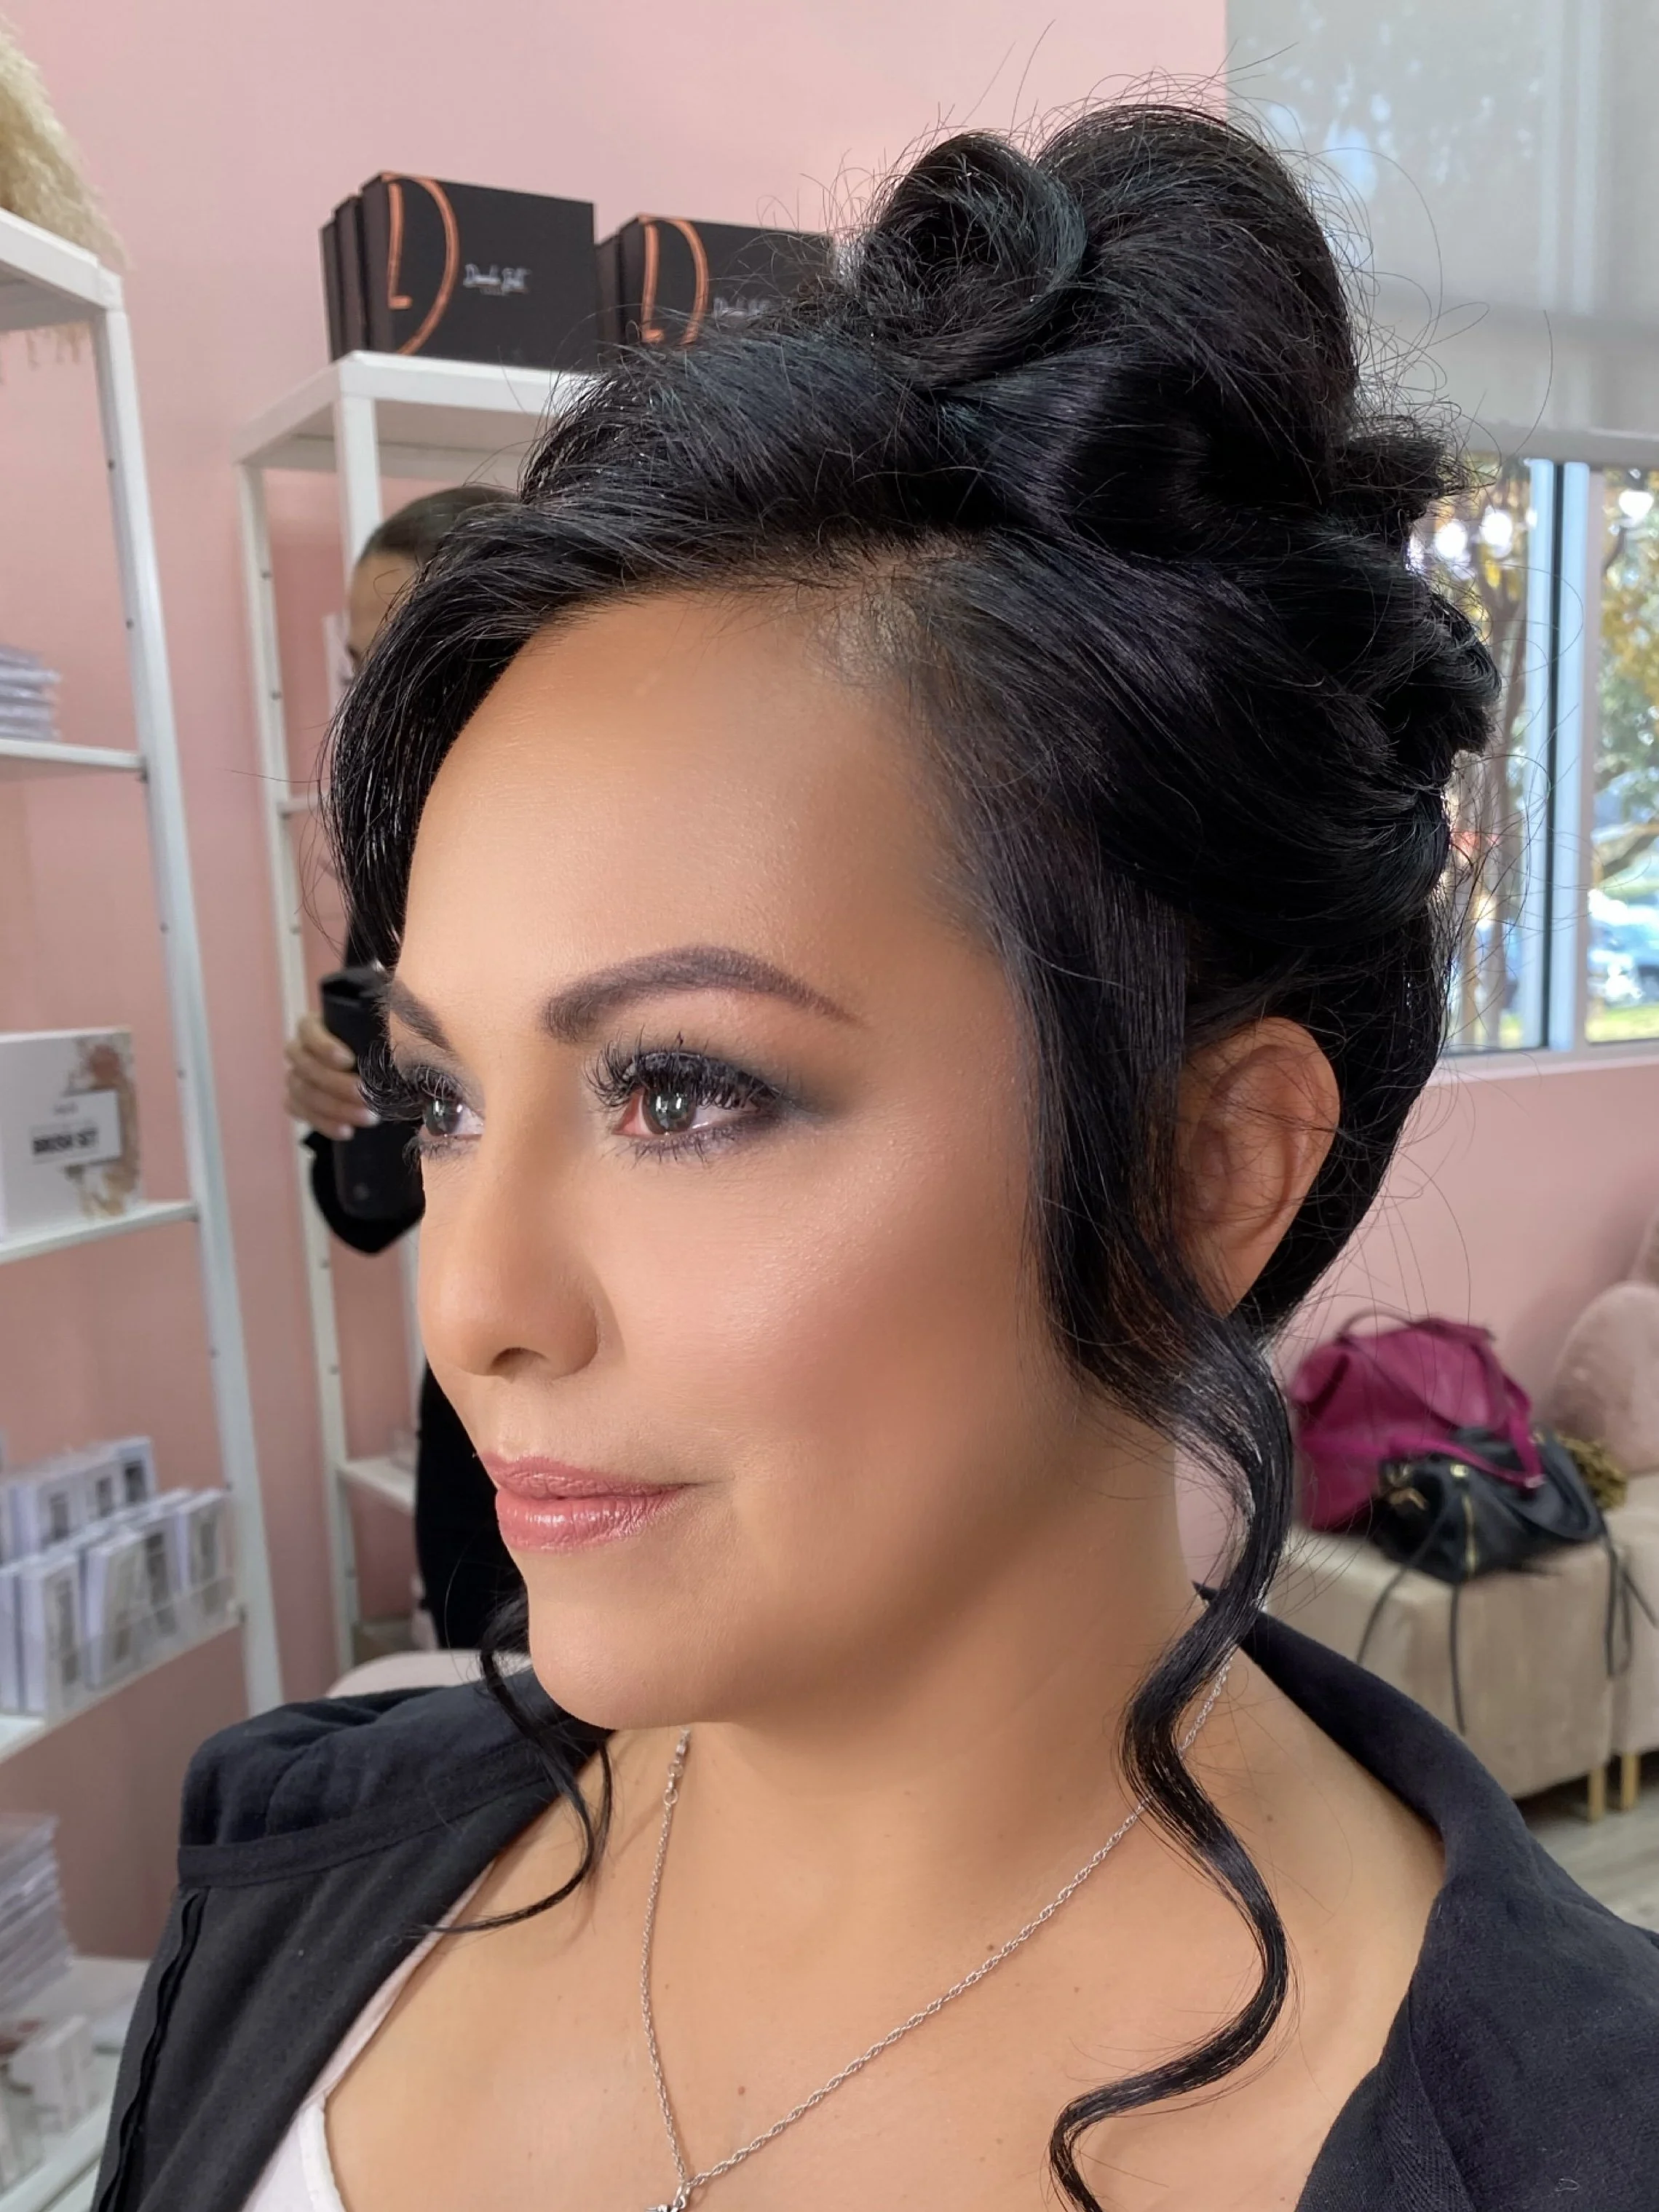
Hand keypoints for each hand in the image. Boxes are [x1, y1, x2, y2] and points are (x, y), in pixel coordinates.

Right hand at [284, 1011, 378, 1140]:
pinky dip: (323, 1123)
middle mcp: (299, 1050)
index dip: (324, 1047)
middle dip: (336, 1084)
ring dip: (335, 1108)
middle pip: (306, 1066)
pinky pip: (300, 1113)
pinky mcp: (296, 1101)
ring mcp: (295, 1076)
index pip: (308, 1032)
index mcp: (314, 1027)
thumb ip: (376, 1040)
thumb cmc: (374, 1049)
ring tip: (368, 1118)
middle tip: (365, 1096)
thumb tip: (400, 1049)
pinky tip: (346, 1131)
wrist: (369, 1078)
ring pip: (302, 1092)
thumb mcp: (374, 1039)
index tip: (348, 1061)